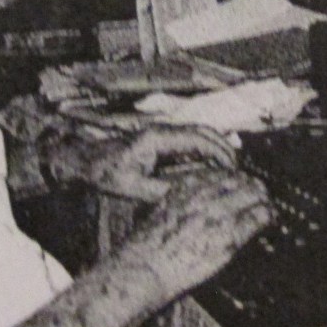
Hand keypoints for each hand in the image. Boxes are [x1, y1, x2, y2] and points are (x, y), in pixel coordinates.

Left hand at [43, 124, 237, 201]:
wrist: (86, 161)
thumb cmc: (105, 172)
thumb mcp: (132, 187)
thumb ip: (160, 191)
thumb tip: (189, 195)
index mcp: (157, 138)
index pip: (197, 139)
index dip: (219, 153)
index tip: (232, 170)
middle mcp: (163, 130)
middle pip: (203, 132)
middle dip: (224, 149)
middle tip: (240, 171)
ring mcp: (162, 133)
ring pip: (199, 135)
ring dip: (217, 148)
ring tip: (233, 170)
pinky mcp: (161, 140)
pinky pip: (190, 141)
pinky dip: (206, 150)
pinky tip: (214, 167)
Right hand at [119, 169, 275, 300]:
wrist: (145, 266)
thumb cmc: (147, 244)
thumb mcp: (160, 208)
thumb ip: (180, 197)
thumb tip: (195, 195)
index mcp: (186, 186)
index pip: (220, 173)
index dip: (234, 178)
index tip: (240, 182)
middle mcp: (204, 196)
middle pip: (239, 181)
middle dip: (252, 185)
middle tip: (260, 192)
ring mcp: (217, 215)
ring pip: (252, 195)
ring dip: (262, 198)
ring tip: (268, 203)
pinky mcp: (228, 237)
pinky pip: (256, 218)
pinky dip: (266, 215)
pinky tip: (270, 216)